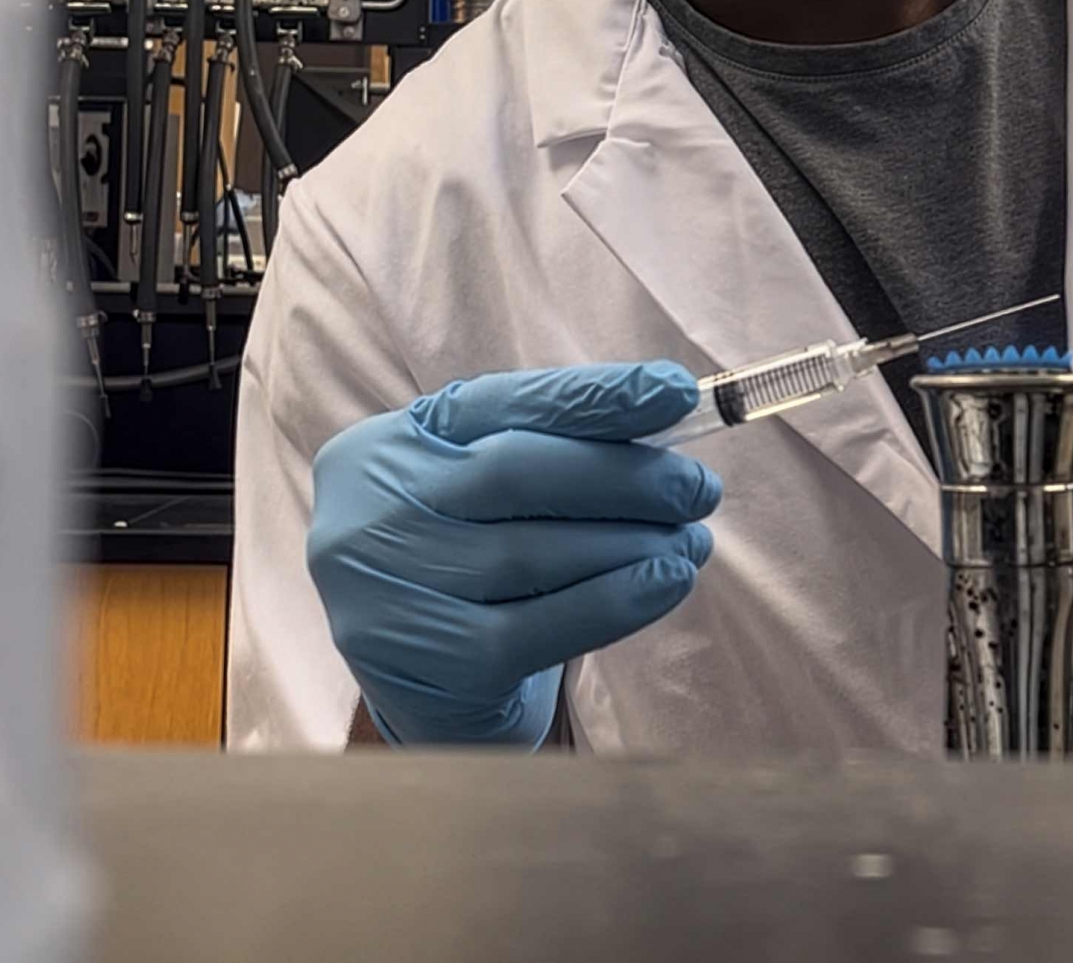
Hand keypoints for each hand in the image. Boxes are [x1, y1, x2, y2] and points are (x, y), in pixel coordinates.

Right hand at [307, 362, 721, 747]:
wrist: (422, 681)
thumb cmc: (471, 559)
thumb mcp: (488, 488)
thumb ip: (554, 445)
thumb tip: (669, 411)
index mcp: (392, 443)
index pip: (500, 402)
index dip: (593, 396)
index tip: (676, 392)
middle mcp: (373, 509)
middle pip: (515, 474)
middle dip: (626, 477)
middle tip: (699, 489)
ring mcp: (385, 590)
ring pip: (532, 554)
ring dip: (634, 544)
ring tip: (691, 542)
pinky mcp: (424, 664)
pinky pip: (537, 629)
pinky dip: (615, 602)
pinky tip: (667, 584)